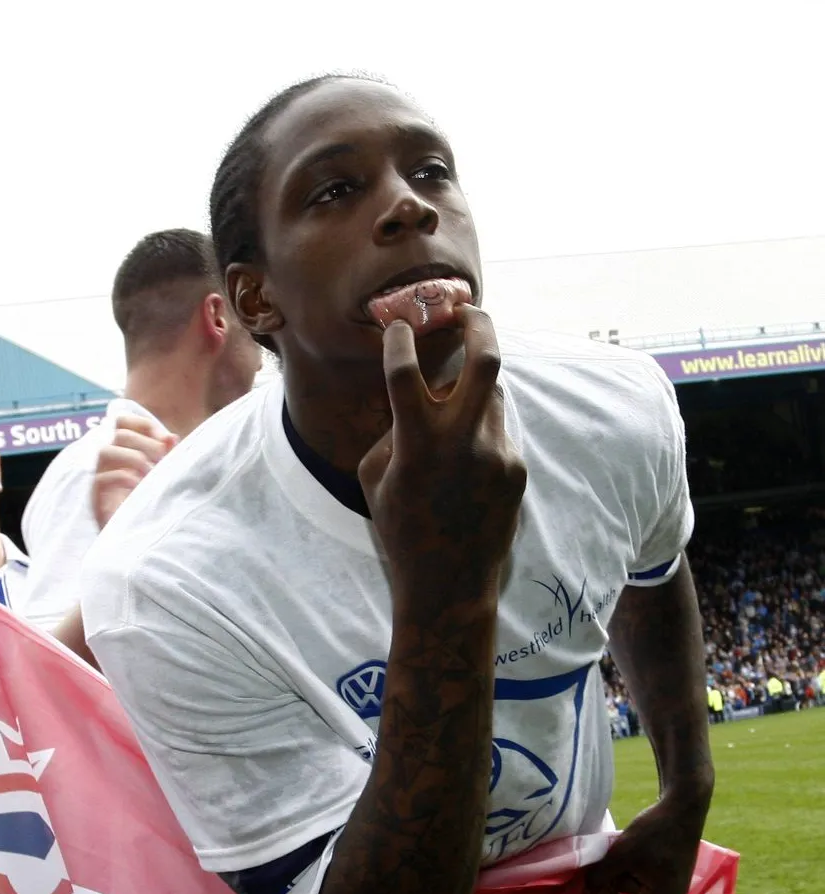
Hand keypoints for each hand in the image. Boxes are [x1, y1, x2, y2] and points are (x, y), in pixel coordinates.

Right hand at [91, 416, 177, 529]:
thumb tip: (172, 437)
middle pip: (118, 434)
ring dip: (134, 458)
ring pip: (105, 452)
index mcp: (123, 451)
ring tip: (151, 473)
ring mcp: (100, 480)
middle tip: (163, 459)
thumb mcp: (162, 477)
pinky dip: (124, 478)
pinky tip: (140, 487)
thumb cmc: (152, 505)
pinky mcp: (96, 499)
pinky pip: (101, 479)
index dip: (143, 424)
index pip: (122, 422)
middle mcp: (108, 462)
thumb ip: (166, 457)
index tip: (167, 440)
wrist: (138, 543)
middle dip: (145, 443)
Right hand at [358, 306, 526, 597]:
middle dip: (478, 324)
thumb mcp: (376, 478)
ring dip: (473, 387)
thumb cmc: (401, 531)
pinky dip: (479, 429)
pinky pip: (498, 428)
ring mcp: (497, 453)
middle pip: (486, 360)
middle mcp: (463, 441)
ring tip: (454, 407)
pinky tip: (466, 461)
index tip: (400, 327)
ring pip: (492, 393)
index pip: (407, 371)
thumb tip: (418, 401)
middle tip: (468, 310)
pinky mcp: (516, 467)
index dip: (402, 339)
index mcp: (417, 444)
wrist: (449, 583)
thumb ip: (394, 431)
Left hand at [584, 793, 708, 893]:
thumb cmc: (653, 832)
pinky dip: (632, 870)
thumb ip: (601, 876)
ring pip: (632, 891)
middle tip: (609, 860)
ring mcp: (672, 891)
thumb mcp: (621, 853)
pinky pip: (643, 882)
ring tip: (622, 853)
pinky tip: (631, 853)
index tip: (595, 878)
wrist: (682, 809)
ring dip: (622, 875)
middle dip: (612, 885)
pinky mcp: (672, 878)